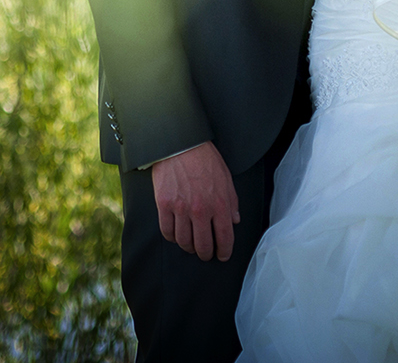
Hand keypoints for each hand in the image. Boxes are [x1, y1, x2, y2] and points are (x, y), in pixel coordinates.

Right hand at [150, 141, 239, 260]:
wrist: (180, 144)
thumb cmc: (205, 159)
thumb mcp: (226, 178)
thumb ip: (232, 202)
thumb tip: (234, 221)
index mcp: (219, 204)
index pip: (225, 238)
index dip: (224, 251)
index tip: (222, 255)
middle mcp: (200, 210)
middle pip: (203, 245)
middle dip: (206, 254)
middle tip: (206, 254)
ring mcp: (180, 208)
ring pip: (184, 242)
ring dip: (189, 247)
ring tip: (191, 245)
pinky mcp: (163, 205)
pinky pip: (167, 231)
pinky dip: (172, 237)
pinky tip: (176, 235)